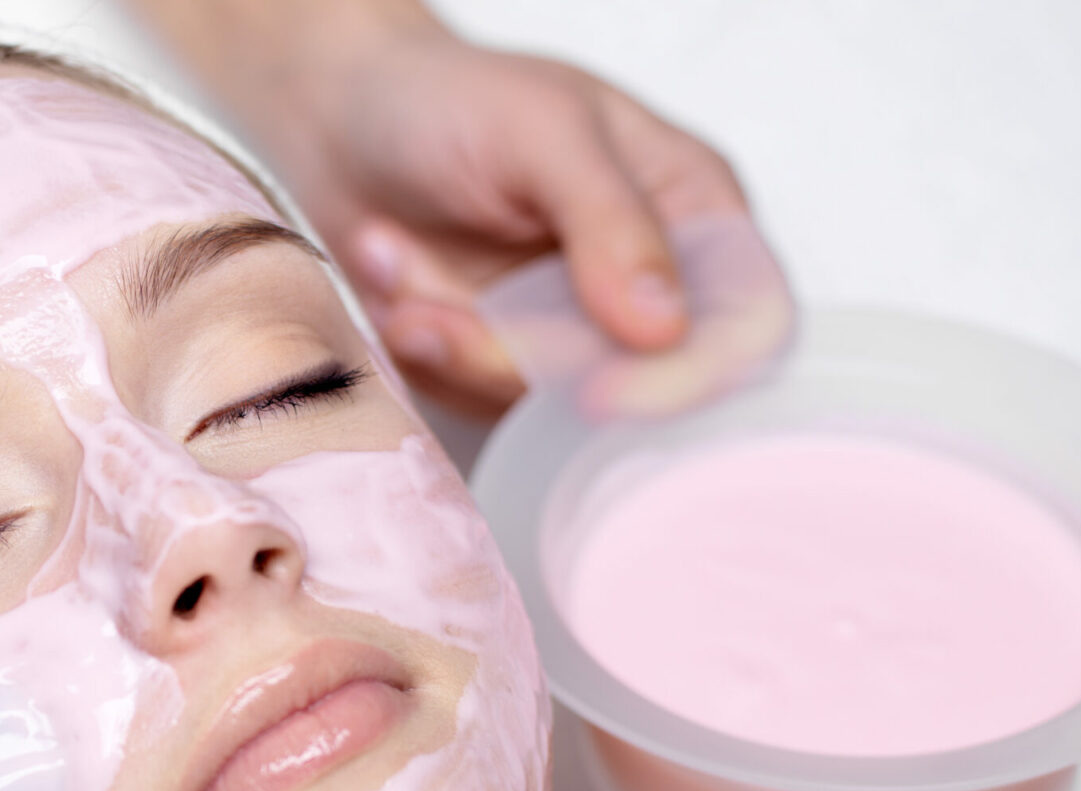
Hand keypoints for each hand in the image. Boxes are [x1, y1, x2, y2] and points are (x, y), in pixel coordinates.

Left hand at [250, 30, 750, 415]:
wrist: (336, 117)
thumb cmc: (448, 99)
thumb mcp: (541, 131)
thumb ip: (609, 221)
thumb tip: (663, 327)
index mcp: (694, 214)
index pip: (744, 328)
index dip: (686, 378)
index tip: (597, 393)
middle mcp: (644, 285)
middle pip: (626, 384)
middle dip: (512, 353)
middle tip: (425, 309)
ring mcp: (568, 334)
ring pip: (538, 402)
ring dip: (448, 341)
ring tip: (387, 253)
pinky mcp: (499, 366)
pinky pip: (472, 398)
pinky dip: (420, 345)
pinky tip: (387, 270)